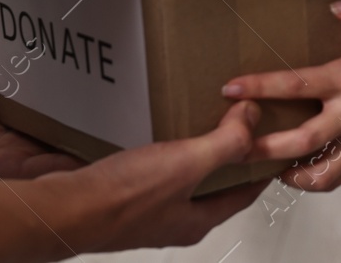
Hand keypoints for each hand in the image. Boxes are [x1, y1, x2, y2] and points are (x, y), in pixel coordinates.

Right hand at [43, 99, 268, 251]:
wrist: (65, 209)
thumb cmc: (123, 198)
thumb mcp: (188, 164)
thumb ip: (226, 143)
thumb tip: (254, 121)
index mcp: (198, 220)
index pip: (244, 194)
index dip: (262, 168)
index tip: (275, 146)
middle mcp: (175, 219)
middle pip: (215, 187)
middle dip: (230, 158)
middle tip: (240, 126)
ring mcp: (148, 209)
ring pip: (184, 179)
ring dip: (195, 153)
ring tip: (202, 121)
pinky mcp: (124, 194)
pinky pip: (155, 171)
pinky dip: (165, 151)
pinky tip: (159, 131)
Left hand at [220, 0, 340, 191]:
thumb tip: (336, 4)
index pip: (297, 84)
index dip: (261, 87)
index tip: (231, 89)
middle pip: (301, 139)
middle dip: (263, 145)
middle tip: (231, 145)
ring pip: (317, 168)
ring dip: (283, 170)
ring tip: (255, 166)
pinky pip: (335, 179)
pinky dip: (310, 182)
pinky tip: (290, 173)